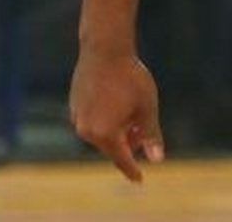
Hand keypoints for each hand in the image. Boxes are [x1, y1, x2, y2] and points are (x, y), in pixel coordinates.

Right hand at [70, 47, 164, 180]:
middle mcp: (85, 130)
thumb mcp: (147, 108)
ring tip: (132, 114)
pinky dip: (107, 121)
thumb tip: (157, 160)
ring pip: (101, 134)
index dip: (132, 170)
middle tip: (143, 130)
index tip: (139, 180)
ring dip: (118, 131)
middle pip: (112, 146)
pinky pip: (92, 122)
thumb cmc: (131, 78)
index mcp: (104, 134)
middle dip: (129, 142)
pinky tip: (118, 105)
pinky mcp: (74, 107)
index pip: (121, 159)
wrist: (105, 50)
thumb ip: (151, 135)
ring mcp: (76, 118)